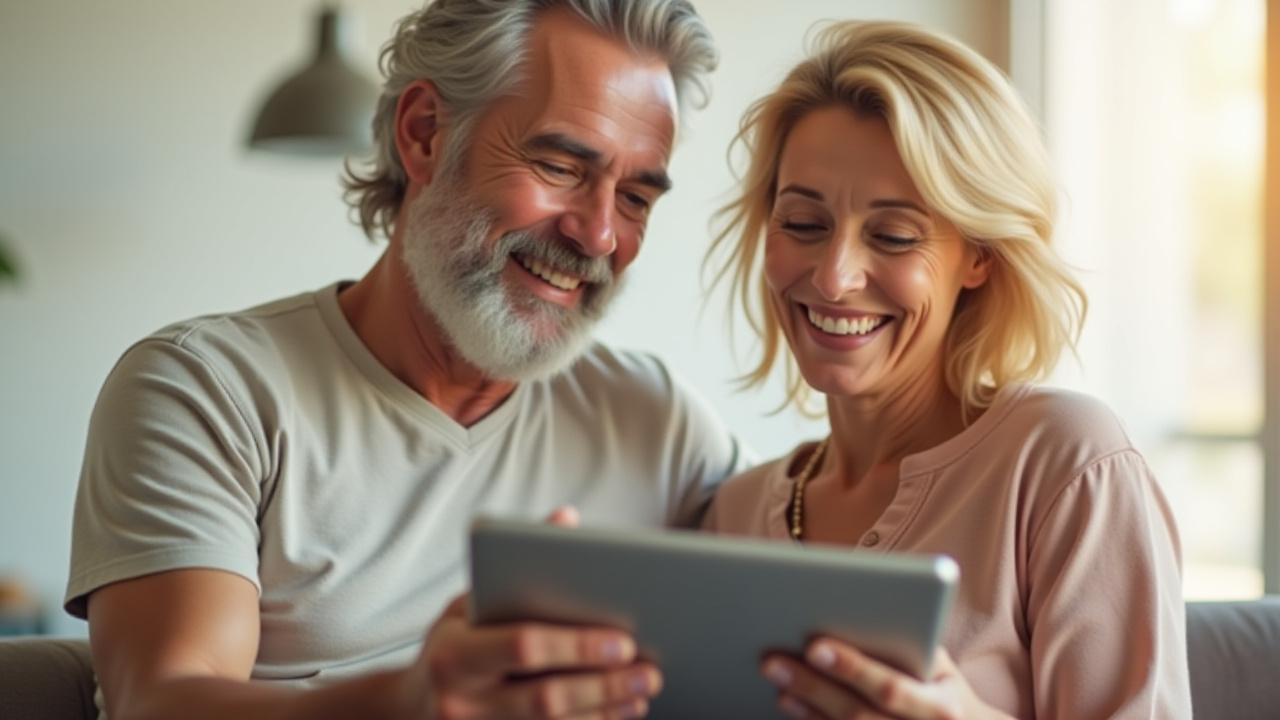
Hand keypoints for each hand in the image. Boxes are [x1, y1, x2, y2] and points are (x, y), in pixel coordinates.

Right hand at [394, 507, 659, 719]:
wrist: (410, 708)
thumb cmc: (452, 643)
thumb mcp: (470, 601)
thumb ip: (516, 564)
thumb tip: (566, 519)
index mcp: (453, 653)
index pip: (523, 647)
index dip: (578, 645)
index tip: (624, 641)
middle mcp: (460, 703)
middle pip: (545, 700)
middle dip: (603, 685)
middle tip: (648, 671)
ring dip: (605, 711)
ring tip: (642, 691)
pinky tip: (619, 714)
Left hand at [761, 641, 1011, 719]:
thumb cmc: (946, 691)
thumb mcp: (942, 667)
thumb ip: (909, 643)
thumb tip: (858, 611)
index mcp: (941, 710)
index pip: (890, 689)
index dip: (852, 668)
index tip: (815, 645)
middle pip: (857, 717)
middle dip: (813, 687)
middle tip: (772, 660)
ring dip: (808, 712)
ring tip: (779, 684)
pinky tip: (792, 710)